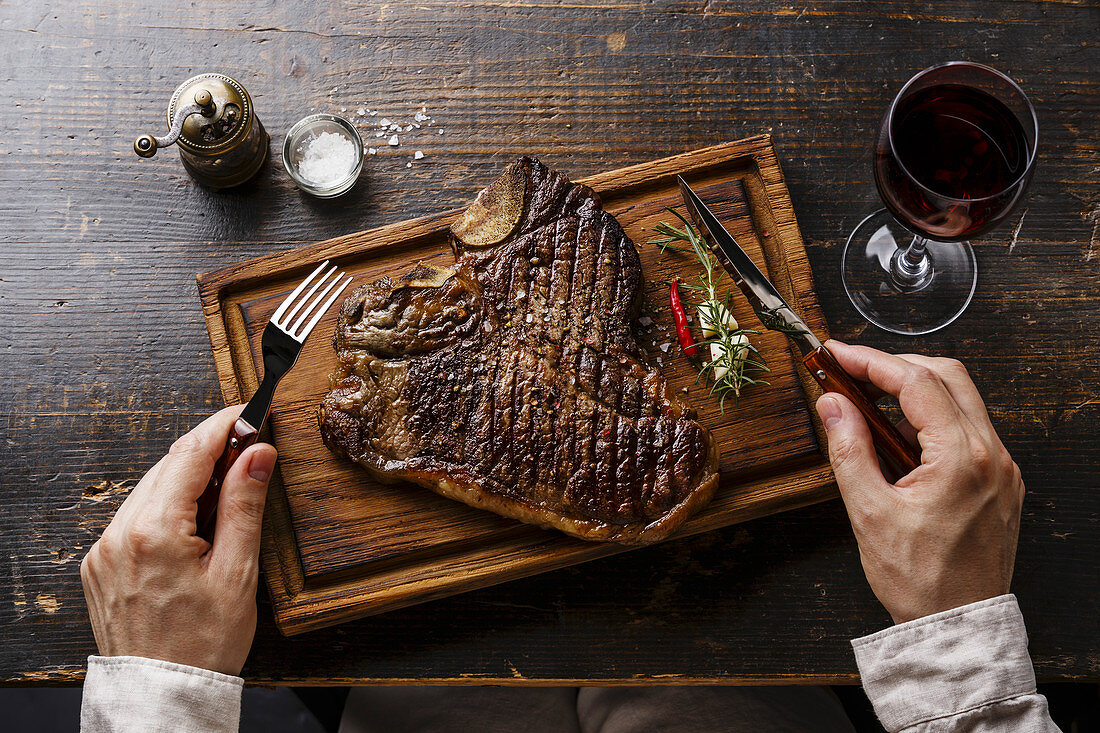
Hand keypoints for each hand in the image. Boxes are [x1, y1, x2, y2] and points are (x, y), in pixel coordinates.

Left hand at [80, 406, 276, 675]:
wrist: (163, 693)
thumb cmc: (204, 643)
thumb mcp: (238, 571)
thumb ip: (244, 504)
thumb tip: (258, 453)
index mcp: (154, 532)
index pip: (190, 454)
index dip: (223, 426)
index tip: (249, 411)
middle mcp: (119, 534)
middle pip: (168, 466)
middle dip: (209, 450)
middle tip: (250, 448)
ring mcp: (104, 549)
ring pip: (150, 488)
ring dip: (188, 478)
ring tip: (228, 489)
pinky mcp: (100, 563)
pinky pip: (135, 515)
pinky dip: (166, 505)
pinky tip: (195, 520)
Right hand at [815, 340, 1023, 623]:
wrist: (958, 626)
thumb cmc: (918, 579)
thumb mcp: (869, 512)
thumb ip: (848, 449)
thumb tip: (831, 404)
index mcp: (962, 458)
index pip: (916, 382)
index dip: (870, 361)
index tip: (835, 354)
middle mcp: (992, 455)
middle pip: (948, 376)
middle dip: (896, 365)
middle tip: (852, 372)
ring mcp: (1002, 468)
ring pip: (962, 399)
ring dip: (915, 390)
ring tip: (869, 405)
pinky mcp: (1000, 482)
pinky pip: (969, 429)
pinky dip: (932, 419)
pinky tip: (899, 439)